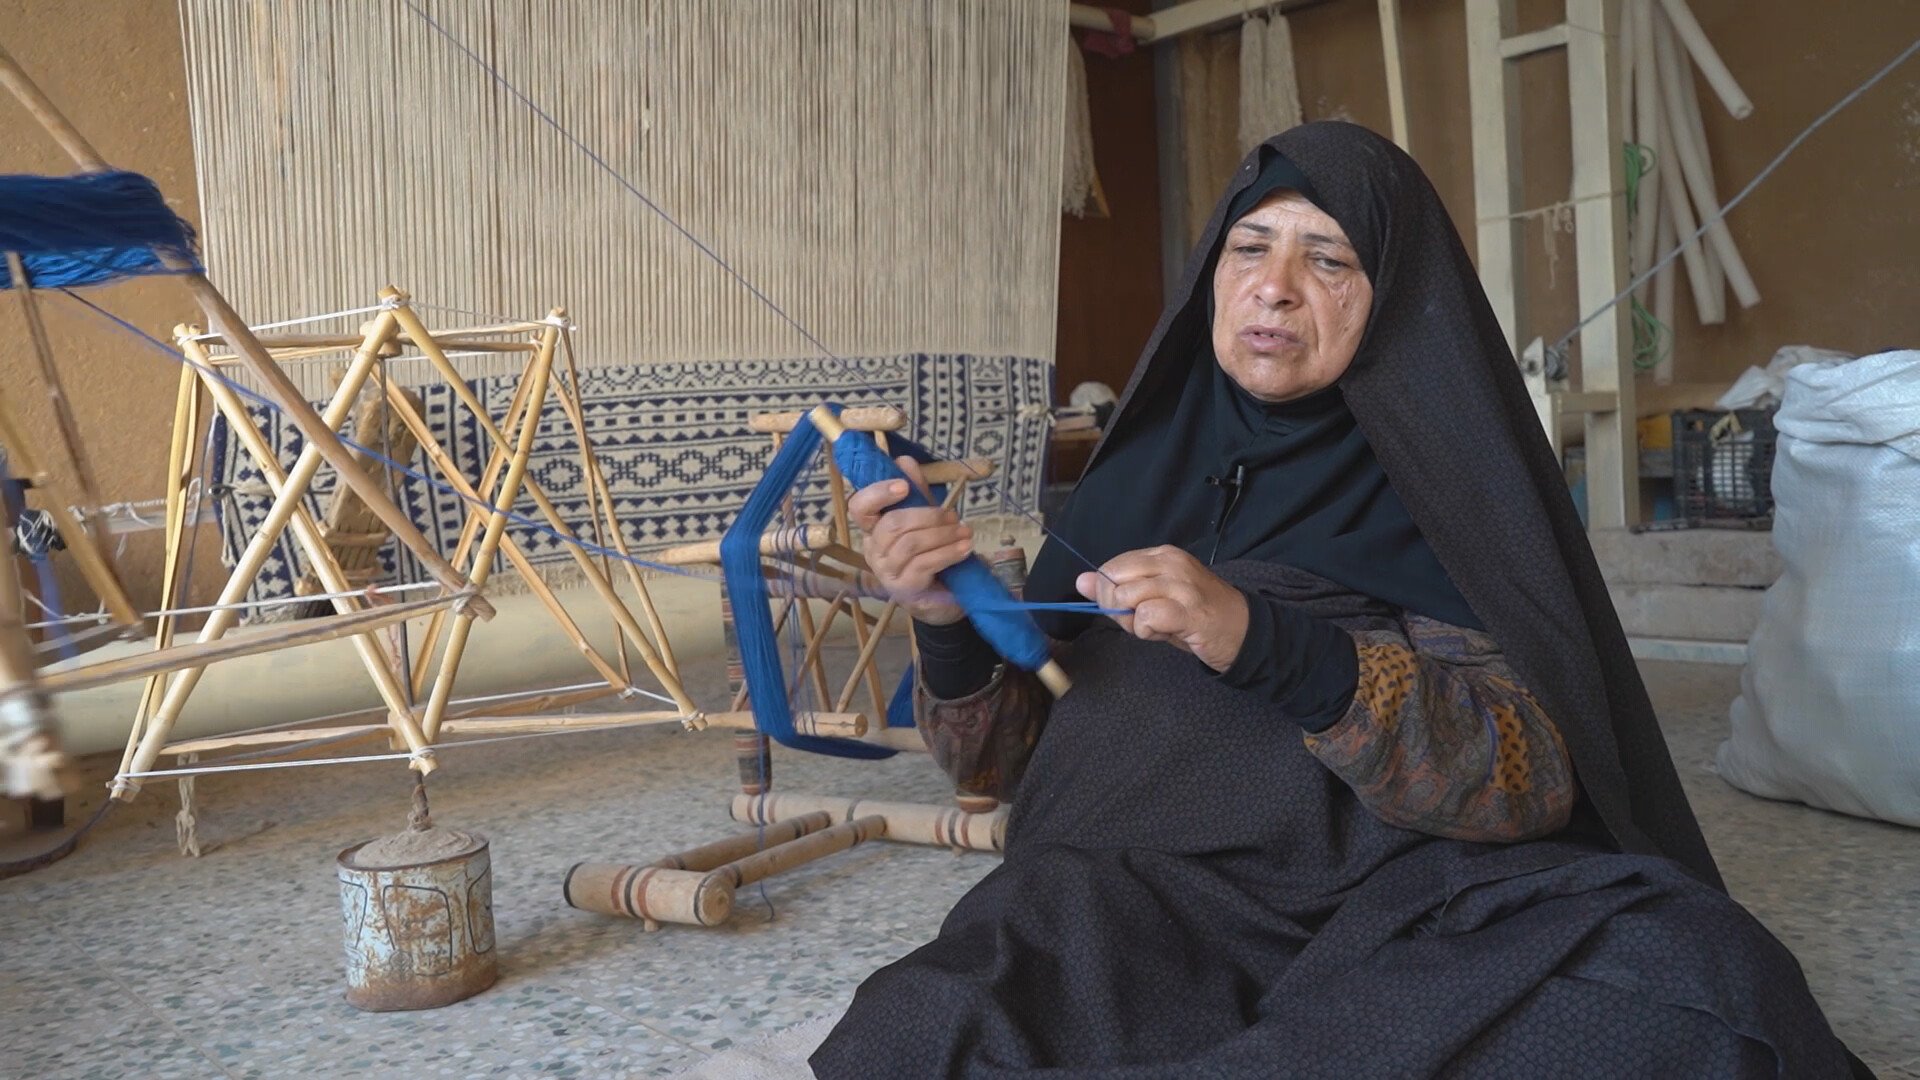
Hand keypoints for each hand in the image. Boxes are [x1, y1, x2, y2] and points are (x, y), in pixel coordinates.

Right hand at [847, 456, 970, 625]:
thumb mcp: (925, 518)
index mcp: (873, 529)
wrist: (942, 597)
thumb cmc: (929, 553)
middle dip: (927, 515)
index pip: (859, 507)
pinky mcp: (904, 588)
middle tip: (953, 516)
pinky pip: (924, 564)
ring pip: (910, 544)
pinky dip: (948, 552)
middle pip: (891, 525)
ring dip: (942, 534)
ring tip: (964, 532)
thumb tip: (904, 461)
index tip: (903, 485)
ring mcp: (886, 571)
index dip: (878, 493)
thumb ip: (916, 492)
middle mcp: (873, 550)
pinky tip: (964, 548)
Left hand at [1076, 546, 1248, 671]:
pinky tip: (1165, 632)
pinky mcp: (1189, 610)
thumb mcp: (1154, 598)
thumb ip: (1119, 590)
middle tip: (1144, 620)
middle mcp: (1171, 563)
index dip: (1111, 594)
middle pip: (1113, 579)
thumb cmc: (1196, 616)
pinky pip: (1146, 616)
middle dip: (1116, 606)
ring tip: (1158, 626)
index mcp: (1162, 555)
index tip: (1132, 608)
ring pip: (1127, 597)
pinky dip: (1146, 630)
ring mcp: (1181, 585)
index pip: (1112, 567)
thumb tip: (1081, 582)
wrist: (1243, 630)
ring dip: (1133, 622)